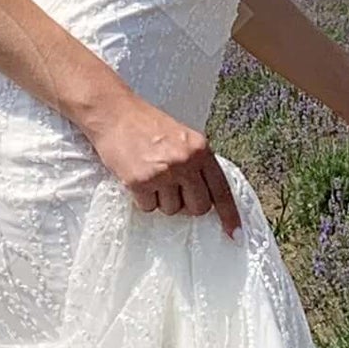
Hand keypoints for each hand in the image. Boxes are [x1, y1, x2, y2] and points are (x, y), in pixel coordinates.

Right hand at [81, 89, 242, 237]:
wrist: (113, 112)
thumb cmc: (145, 124)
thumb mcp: (182, 138)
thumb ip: (197, 163)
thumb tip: (205, 197)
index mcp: (201, 149)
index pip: (221, 190)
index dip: (229, 215)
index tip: (235, 235)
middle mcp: (186, 162)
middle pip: (198, 207)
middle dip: (186, 205)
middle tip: (171, 189)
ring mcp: (164, 172)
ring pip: (171, 210)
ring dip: (161, 199)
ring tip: (150, 174)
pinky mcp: (141, 182)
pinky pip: (148, 207)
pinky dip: (142, 198)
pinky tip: (136, 176)